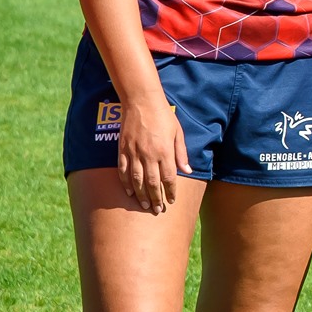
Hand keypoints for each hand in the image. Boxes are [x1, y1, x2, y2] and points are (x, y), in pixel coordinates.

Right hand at [117, 94, 190, 214]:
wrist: (141, 101)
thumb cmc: (163, 116)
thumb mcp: (178, 133)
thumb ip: (181, 153)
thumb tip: (188, 171)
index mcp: (165, 151)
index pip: (169, 178)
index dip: (171, 191)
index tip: (172, 201)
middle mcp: (149, 155)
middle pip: (153, 183)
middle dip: (156, 198)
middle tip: (158, 210)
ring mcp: (134, 153)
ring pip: (137, 180)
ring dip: (141, 195)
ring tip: (145, 205)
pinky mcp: (123, 150)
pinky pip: (123, 170)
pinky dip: (126, 183)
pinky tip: (129, 192)